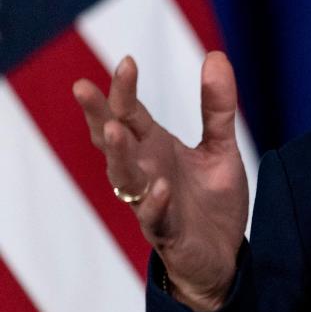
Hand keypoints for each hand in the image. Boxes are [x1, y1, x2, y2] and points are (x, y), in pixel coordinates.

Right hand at [73, 51, 247, 311]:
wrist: (224, 257)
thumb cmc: (212, 201)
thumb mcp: (221, 147)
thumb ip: (216, 106)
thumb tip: (216, 54)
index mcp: (155, 148)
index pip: (130, 113)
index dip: (125, 89)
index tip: (127, 61)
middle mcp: (146, 172)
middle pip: (114, 140)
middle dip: (99, 114)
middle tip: (84, 87)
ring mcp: (151, 202)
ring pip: (124, 177)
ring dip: (118, 155)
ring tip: (116, 129)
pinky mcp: (167, 232)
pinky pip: (155, 218)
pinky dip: (155, 202)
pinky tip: (159, 187)